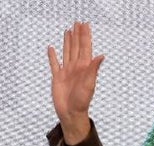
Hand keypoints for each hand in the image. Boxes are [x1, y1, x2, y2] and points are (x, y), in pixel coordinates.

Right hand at [47, 21, 104, 144]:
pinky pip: (54, 64)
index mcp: (84, 67)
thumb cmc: (82, 101)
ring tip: (68, 31)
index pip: (85, 47)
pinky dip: (52, 56)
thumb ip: (93, 69)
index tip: (85, 24)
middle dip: (77, 35)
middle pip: (76, 47)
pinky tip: (51, 49)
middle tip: (77, 23)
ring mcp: (66, 72)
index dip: (85, 36)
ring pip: (67, 53)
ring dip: (67, 42)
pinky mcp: (57, 78)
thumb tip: (102, 55)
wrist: (71, 114)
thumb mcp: (89, 84)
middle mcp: (76, 68)